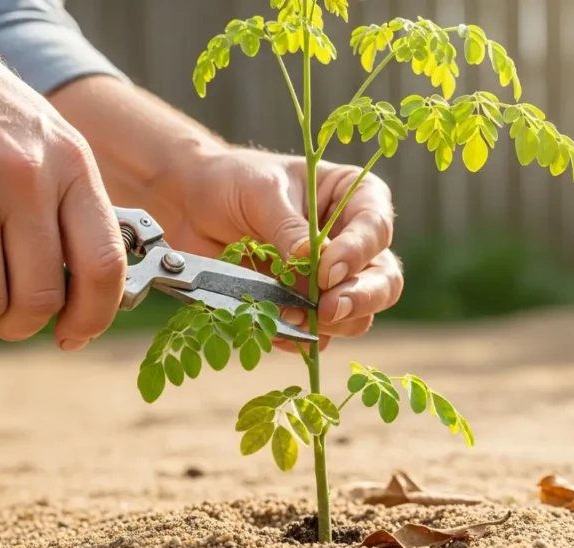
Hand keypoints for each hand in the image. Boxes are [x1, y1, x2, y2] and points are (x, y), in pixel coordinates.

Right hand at [0, 0, 126, 349]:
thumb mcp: (46, 142)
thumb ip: (68, 208)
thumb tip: (84, 292)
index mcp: (72, 166)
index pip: (104, 265)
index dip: (94, 316)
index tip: (73, 334)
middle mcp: (25, 176)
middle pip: (41, 296)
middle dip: (20, 324)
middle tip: (2, 315)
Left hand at [151, 148, 402, 351]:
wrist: (190, 206)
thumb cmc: (232, 182)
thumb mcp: (261, 192)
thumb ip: (288, 228)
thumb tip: (312, 261)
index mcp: (355, 197)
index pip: (376, 228)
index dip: (358, 253)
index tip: (326, 270)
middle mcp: (354, 242)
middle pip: (384, 279)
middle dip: (360, 298)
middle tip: (327, 310)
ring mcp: (332, 280)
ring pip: (359, 315)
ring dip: (329, 323)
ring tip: (290, 317)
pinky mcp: (306, 308)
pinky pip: (318, 336)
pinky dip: (300, 339)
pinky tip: (275, 329)